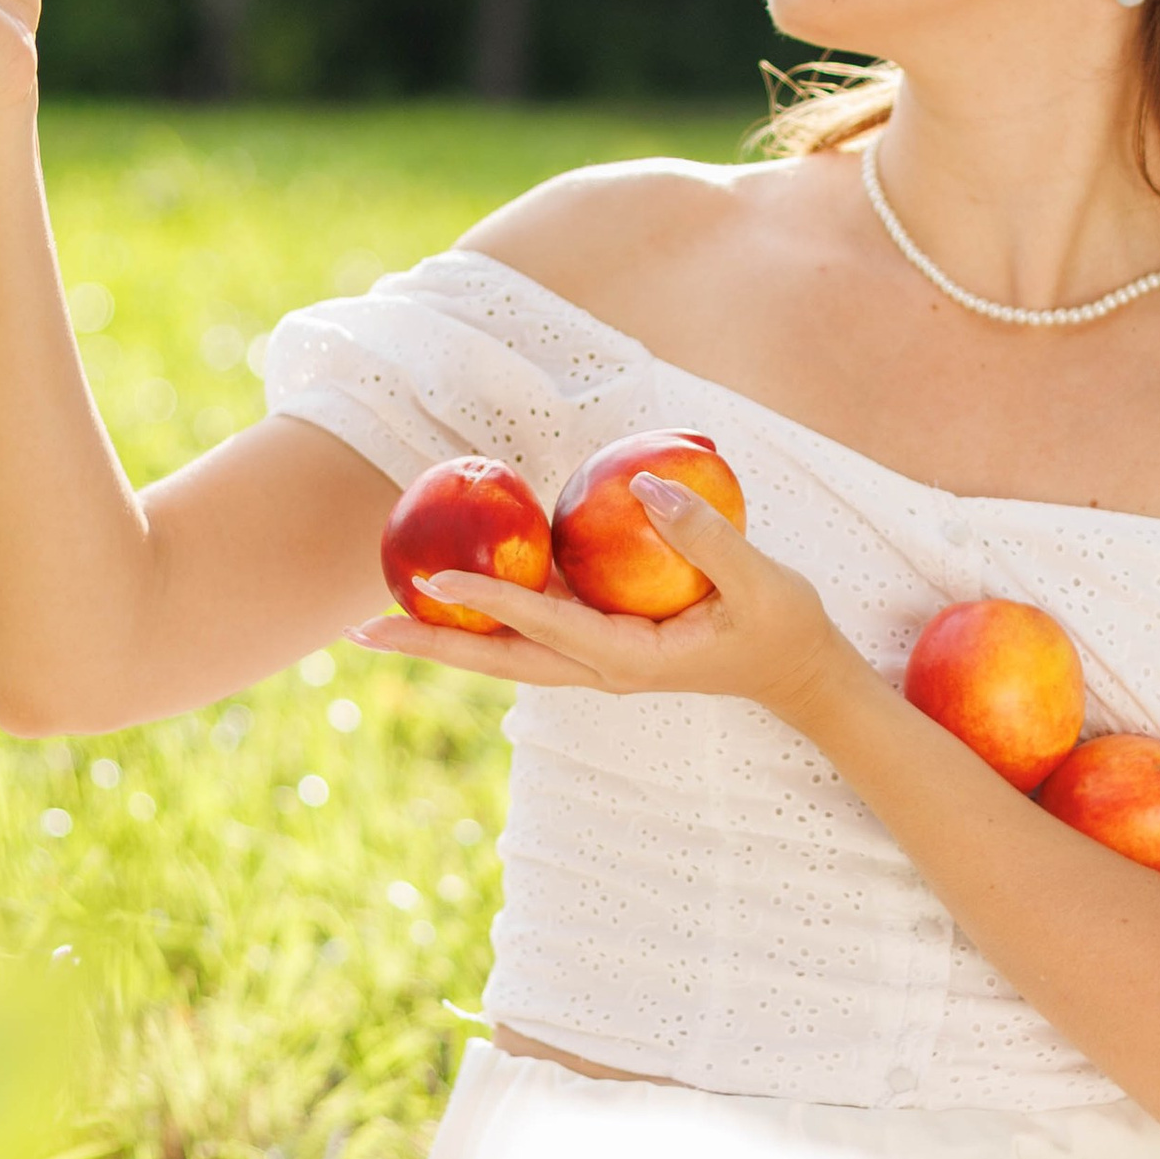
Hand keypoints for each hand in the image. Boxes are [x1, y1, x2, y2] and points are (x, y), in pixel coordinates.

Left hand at [349, 470, 852, 726]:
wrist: (798, 671)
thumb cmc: (782, 626)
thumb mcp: (761, 582)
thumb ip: (706, 536)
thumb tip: (641, 486)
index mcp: (630, 660)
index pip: (547, 627)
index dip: (491, 600)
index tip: (436, 577)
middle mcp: (598, 666)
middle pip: (499, 658)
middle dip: (432, 642)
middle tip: (361, 628)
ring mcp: (595, 657)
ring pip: (506, 650)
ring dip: (444, 634)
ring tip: (377, 618)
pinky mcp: (599, 641)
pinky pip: (531, 628)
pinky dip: (486, 612)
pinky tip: (451, 586)